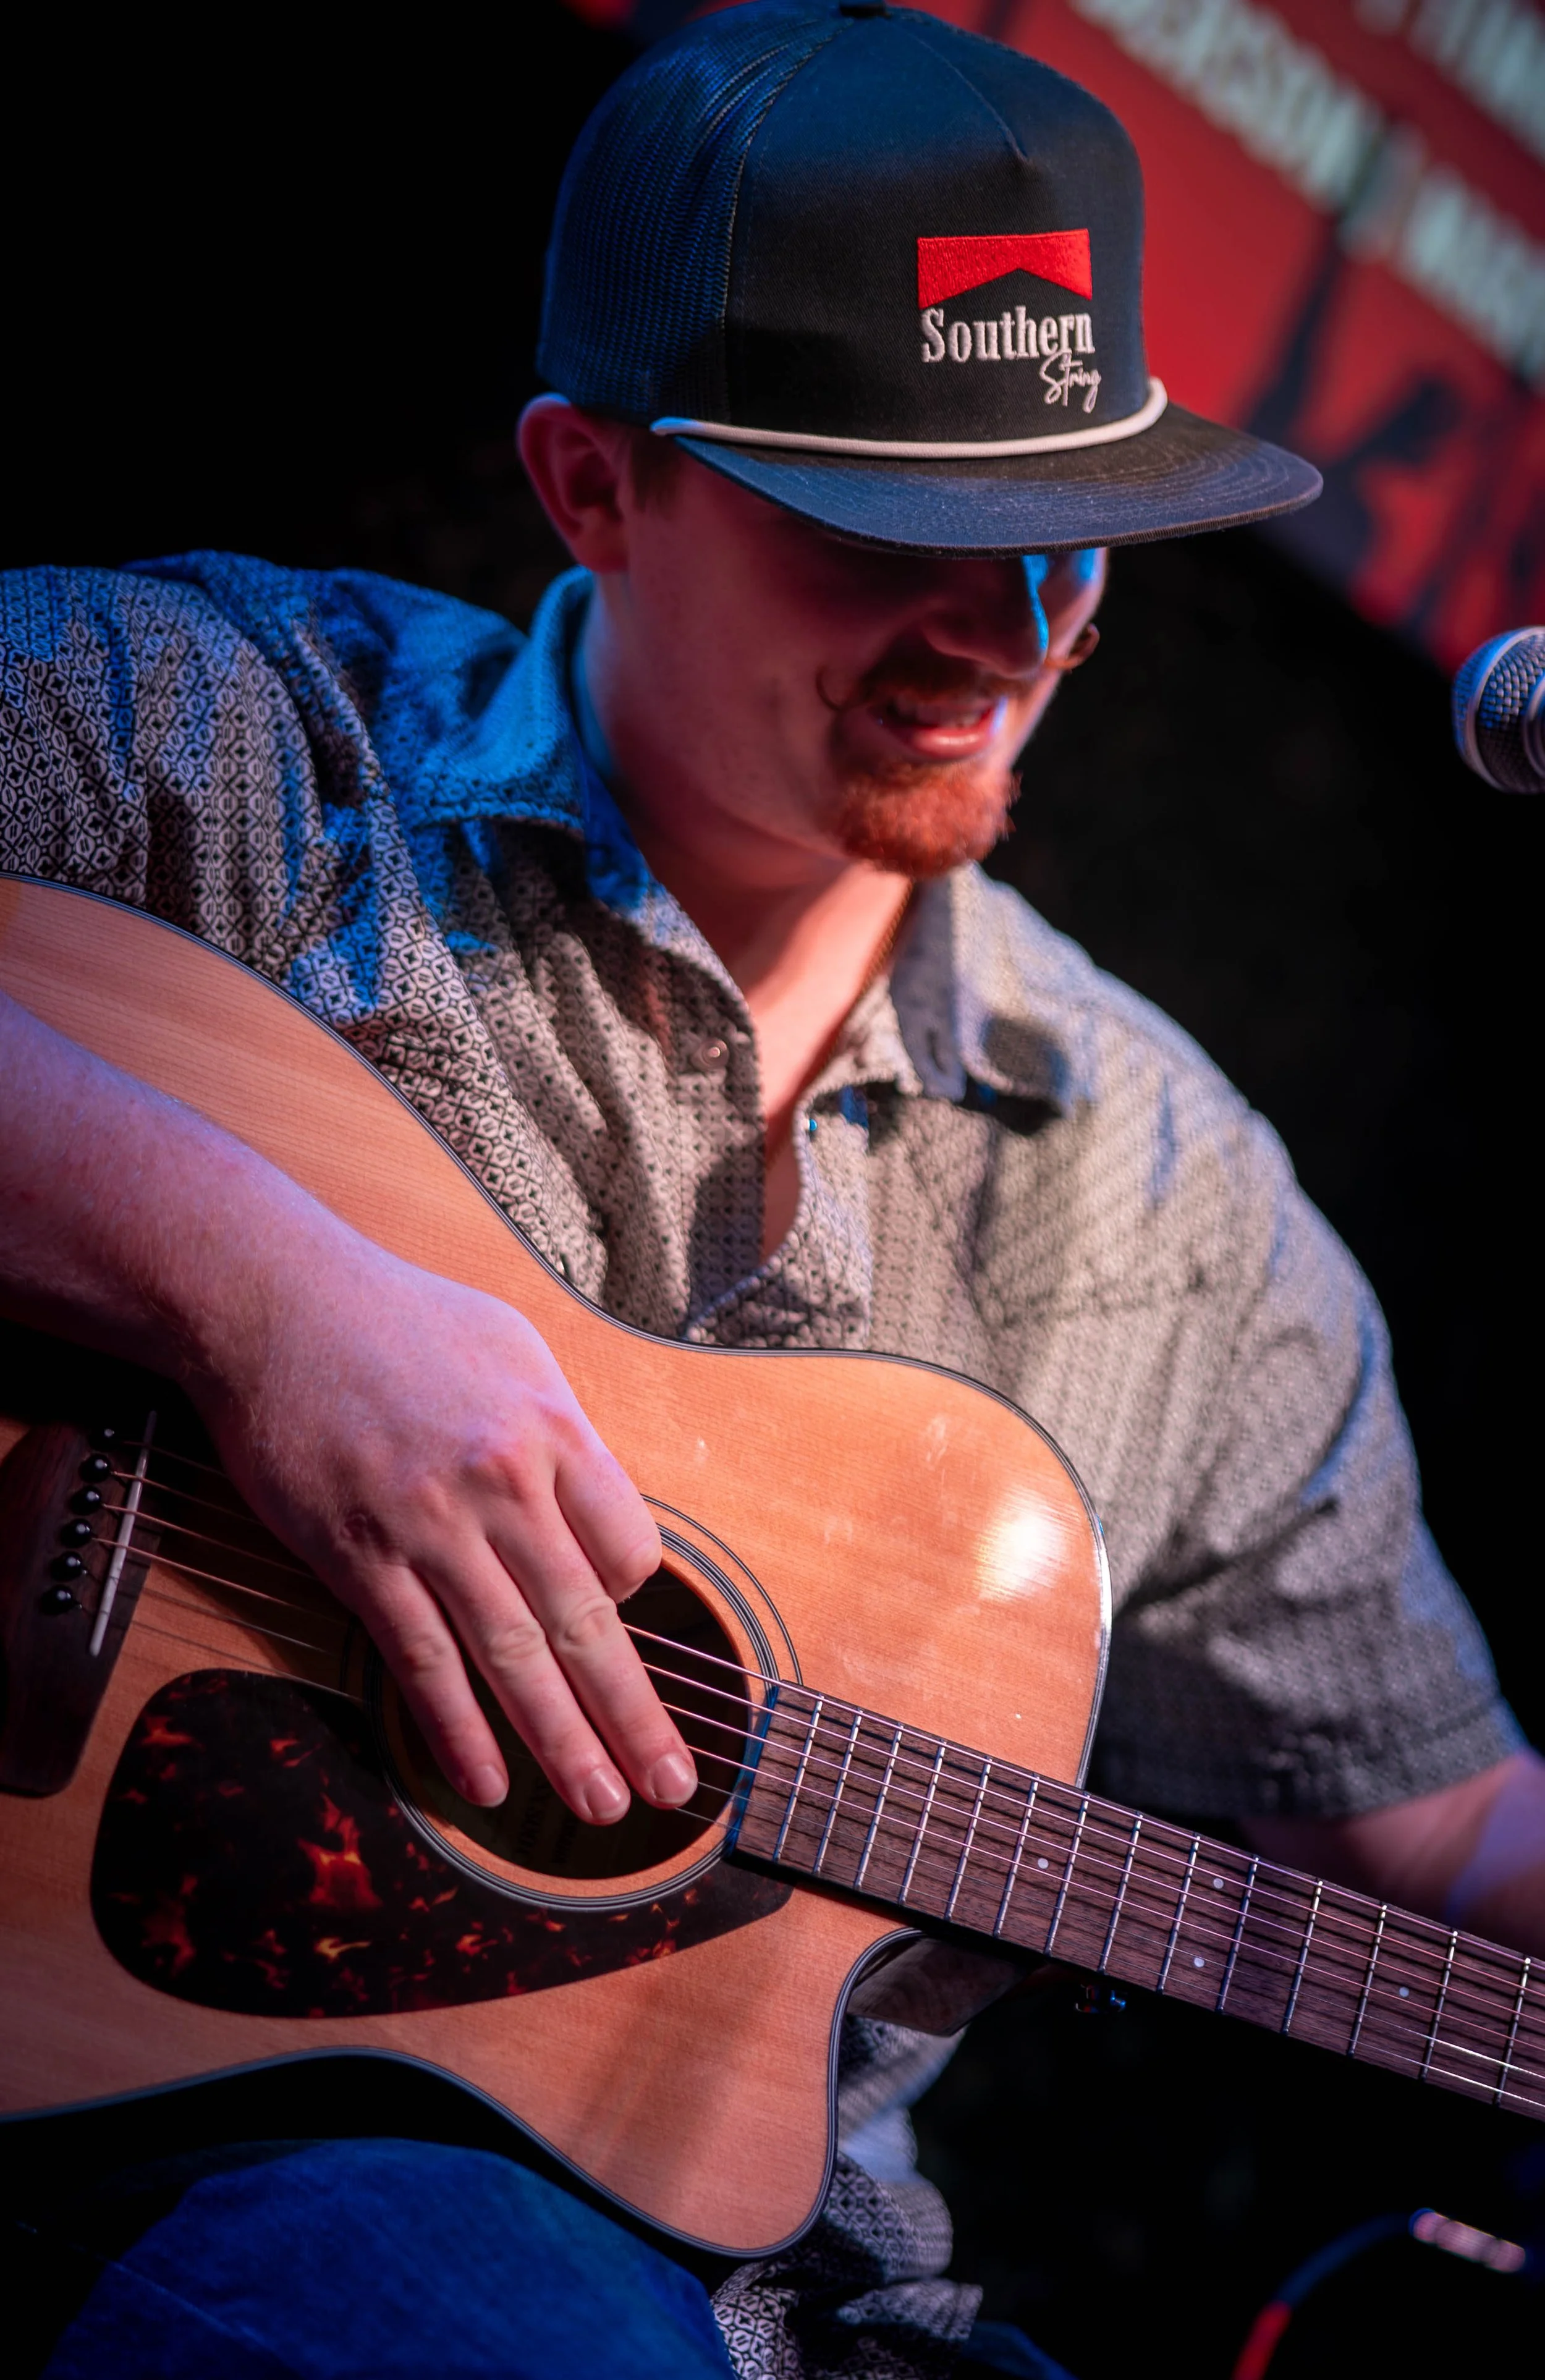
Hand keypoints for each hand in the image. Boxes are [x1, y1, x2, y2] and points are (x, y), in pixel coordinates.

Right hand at [195, 1225, 691, 1820]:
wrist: (276, 1300)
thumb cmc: (400, 1318)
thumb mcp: (512, 1349)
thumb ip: (559, 1434)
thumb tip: (594, 1511)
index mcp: (552, 1430)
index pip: (630, 1548)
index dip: (632, 1595)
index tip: (620, 1617)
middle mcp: (502, 1484)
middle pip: (587, 1621)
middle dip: (634, 1716)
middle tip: (671, 1787)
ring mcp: (428, 1526)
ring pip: (512, 1656)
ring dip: (560, 1742)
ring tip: (600, 1805)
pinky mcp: (358, 1557)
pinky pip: (420, 1660)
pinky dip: (455, 1730)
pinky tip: (485, 1783)